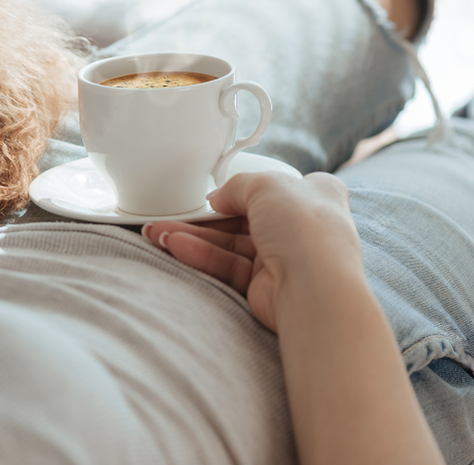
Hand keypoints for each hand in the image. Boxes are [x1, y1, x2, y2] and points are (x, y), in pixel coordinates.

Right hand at [141, 172, 363, 331]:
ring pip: (229, 243)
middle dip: (204, 218)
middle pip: (242, 218)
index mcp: (314, 195)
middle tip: (170, 217)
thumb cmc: (307, 230)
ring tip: (158, 234)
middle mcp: (299, 227)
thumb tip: (219, 198)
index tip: (211, 192)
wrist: (314, 289)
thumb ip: (237, 185)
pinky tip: (175, 247)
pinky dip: (200, 255)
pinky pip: (226, 265)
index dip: (240, 189)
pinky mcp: (264, 284)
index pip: (271, 188)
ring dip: (193, 237)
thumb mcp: (267, 184)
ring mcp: (282, 257)